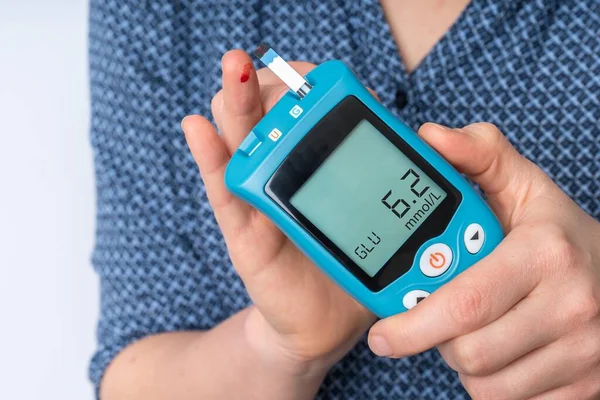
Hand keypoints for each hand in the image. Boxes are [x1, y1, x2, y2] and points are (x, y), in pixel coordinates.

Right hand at [182, 50, 373, 378]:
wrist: (332, 319)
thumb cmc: (356, 260)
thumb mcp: (380, 213)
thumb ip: (393, 179)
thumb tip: (420, 133)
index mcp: (317, 162)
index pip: (304, 107)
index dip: (305, 83)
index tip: (316, 74)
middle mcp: (285, 172)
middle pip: (267, 114)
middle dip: (267, 84)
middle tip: (267, 64)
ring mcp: (260, 199)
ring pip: (241, 142)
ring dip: (237, 102)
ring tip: (236, 72)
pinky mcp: (246, 232)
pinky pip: (226, 193)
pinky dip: (211, 157)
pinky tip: (199, 128)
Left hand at [368, 123, 599, 398]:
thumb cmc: (556, 231)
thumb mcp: (521, 184)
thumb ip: (477, 153)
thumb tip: (429, 137)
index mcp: (545, 253)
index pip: (465, 304)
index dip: (413, 326)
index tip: (382, 335)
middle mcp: (572, 305)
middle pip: (470, 354)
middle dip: (439, 341)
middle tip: (436, 320)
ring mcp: (585, 352)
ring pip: (488, 385)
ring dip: (466, 364)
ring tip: (474, 330)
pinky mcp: (588, 386)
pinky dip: (494, 385)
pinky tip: (500, 352)